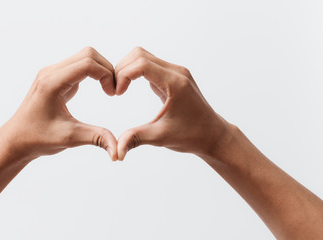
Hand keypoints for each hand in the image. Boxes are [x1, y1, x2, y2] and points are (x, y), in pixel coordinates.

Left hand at [0, 47, 117, 161]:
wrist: (16, 140)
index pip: (87, 64)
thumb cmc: (37, 138)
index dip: (106, 75)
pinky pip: (78, 65)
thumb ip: (96, 138)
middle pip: (88, 54)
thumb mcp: (69, 138)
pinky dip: (93, 72)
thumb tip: (118, 150)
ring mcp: (51, 73)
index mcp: (52, 83)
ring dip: (100, 70)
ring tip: (108, 89)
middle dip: (106, 69)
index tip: (113, 94)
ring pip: (84, 57)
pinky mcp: (54, 77)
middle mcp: (50, 72)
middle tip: (113, 90)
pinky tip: (98, 88)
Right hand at [115, 47, 230, 159]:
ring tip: (120, 89)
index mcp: (175, 83)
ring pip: (143, 57)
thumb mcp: (161, 138)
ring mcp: (175, 73)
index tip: (117, 94)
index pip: (141, 65)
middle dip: (122, 69)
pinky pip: (149, 65)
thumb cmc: (192, 136)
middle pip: (139, 54)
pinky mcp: (173, 77)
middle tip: (115, 90)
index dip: (123, 75)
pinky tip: (129, 88)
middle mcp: (176, 72)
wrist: (213, 135)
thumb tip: (116, 152)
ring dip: (127, 69)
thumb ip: (137, 139)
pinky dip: (135, 72)